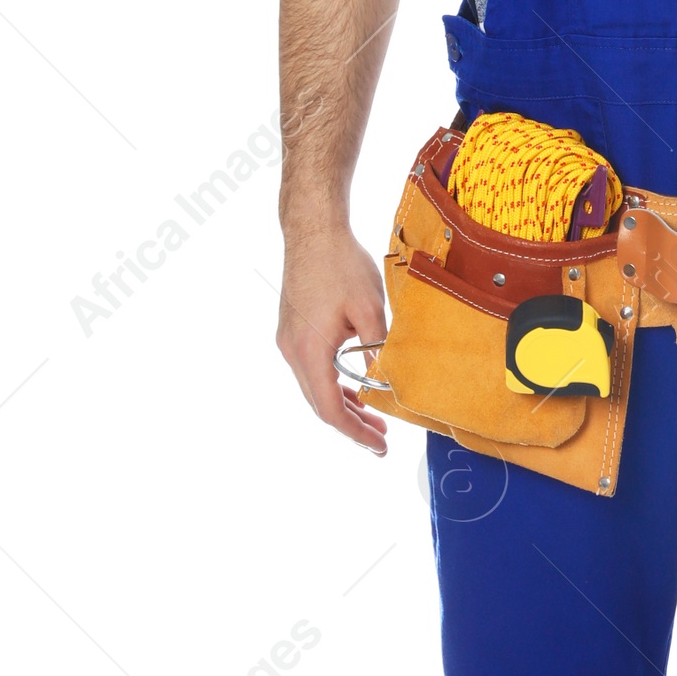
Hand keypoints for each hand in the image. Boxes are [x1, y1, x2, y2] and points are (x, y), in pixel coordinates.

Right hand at [277, 226, 390, 451]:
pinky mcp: (292, 330)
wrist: (313, 231)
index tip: (378, 444)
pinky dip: (333, 383)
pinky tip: (355, 386)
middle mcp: (292, 351)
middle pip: (320, 403)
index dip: (355, 432)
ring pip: (315, 387)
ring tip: (372, 417)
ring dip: (343, 403)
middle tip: (381, 437)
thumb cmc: (341, 265)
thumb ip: (378, 353)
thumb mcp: (371, 311)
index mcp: (310, 352)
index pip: (330, 409)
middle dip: (352, 423)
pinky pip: (312, 369)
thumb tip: (387, 383)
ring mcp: (289, 341)